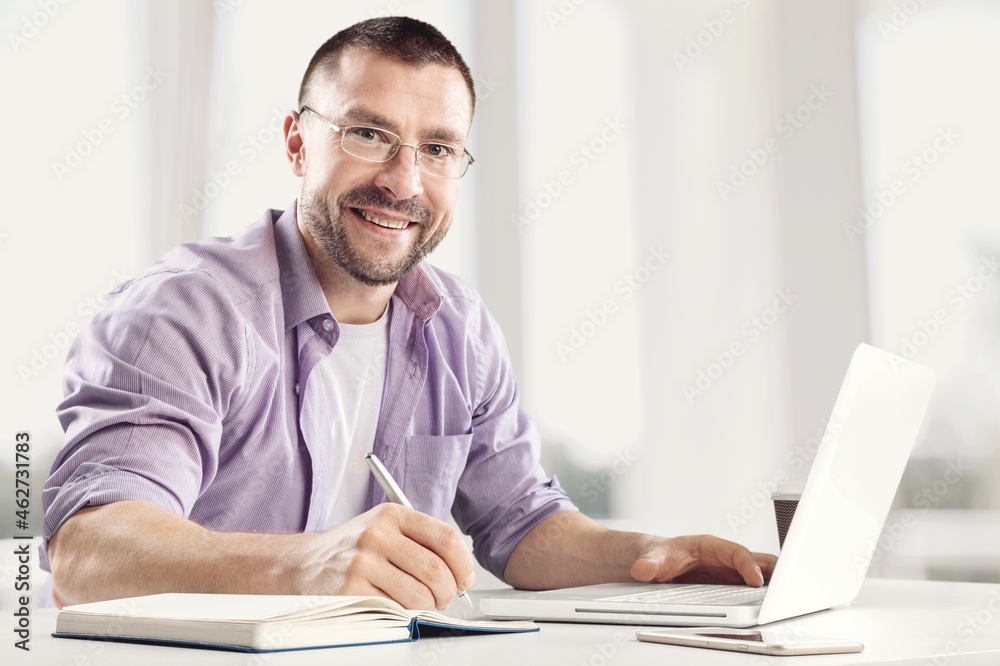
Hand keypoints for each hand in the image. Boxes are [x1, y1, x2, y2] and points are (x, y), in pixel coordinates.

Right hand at [297, 503, 475, 609]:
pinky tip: (395, 606)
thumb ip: (420, 541)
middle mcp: (377, 534)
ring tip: (420, 603)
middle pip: (436, 570)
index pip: (445, 537)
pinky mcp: (351, 590)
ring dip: (428, 607)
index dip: (463, 563)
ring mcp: (363, 562)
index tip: (465, 577)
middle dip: (449, 591)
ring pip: (419, 595)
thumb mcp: (383, 528)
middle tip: (444, 597)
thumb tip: (460, 569)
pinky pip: (395, 610)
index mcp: (392, 515)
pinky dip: (403, 614)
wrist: (303, 564)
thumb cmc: (352, 549)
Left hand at [629, 535, 776, 586]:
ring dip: (773, 583)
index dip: (748, 565)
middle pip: (756, 560)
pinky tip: (773, 607)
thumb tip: (642, 569)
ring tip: (789, 599)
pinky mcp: (729, 586)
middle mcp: (724, 558)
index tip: (756, 580)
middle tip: (788, 587)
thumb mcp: (652, 557)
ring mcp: (729, 573)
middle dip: (773, 571)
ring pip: (760, 574)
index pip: (736, 553)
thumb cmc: (658, 555)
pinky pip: (752, 589)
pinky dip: (765, 595)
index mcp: (710, 546)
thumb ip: (648, 563)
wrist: (653, 562)